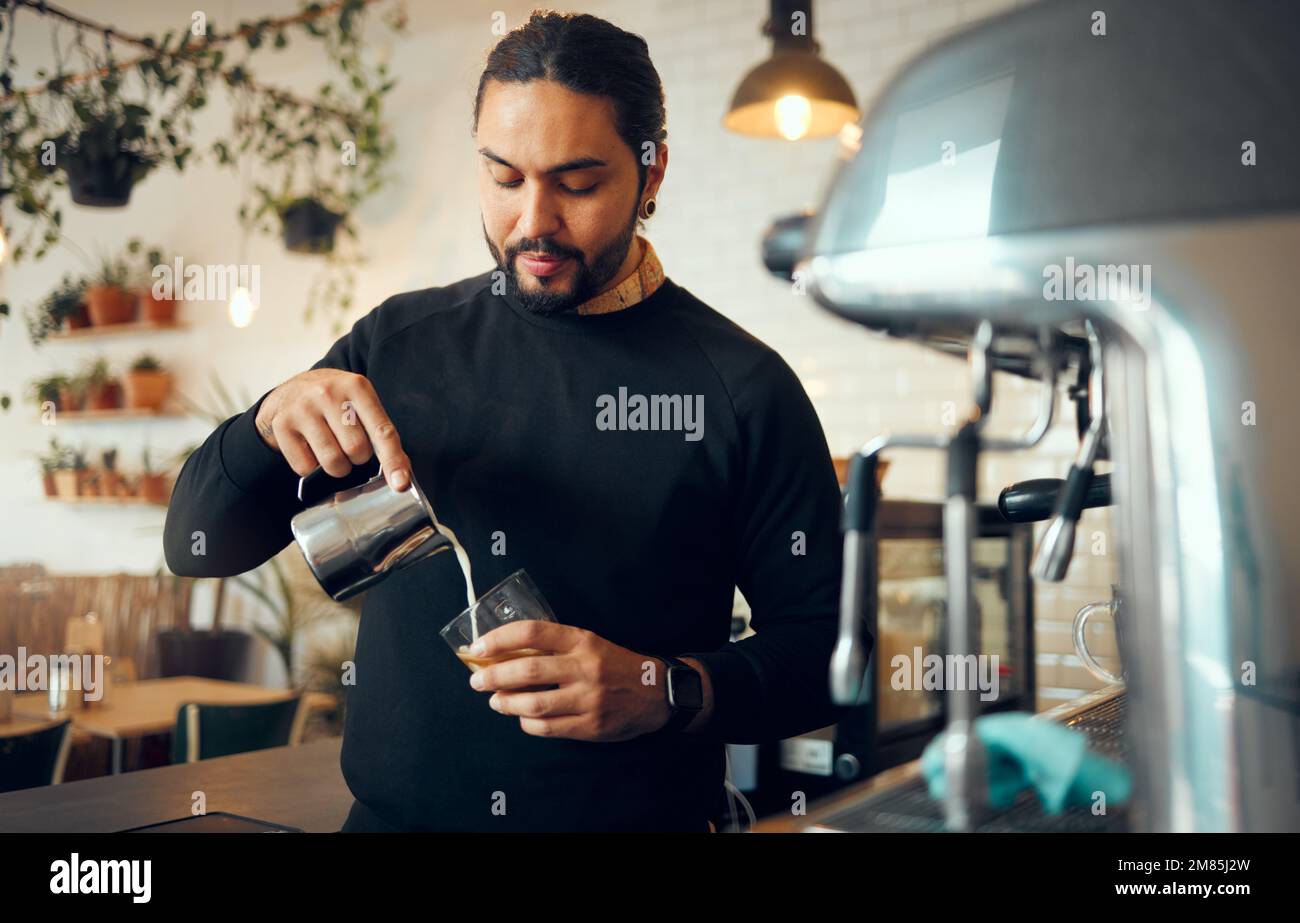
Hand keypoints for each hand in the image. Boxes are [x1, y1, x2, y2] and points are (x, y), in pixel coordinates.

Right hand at [254, 367, 411, 490]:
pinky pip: (305, 468)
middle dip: (358, 457)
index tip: (400, 483)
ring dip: (338, 466)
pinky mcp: (282, 425)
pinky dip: (312, 467)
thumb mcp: (362, 407)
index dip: (393, 460)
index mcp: (357, 387)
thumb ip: (382, 435)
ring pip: (332, 462)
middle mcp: (328, 393)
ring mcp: (302, 408)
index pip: (382, 430)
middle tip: (349, 444)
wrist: (292, 391)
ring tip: (333, 449)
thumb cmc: (336, 404)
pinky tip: (310, 448)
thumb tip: (401, 476)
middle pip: (357, 449)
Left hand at [466, 620, 672, 741]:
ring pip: (534, 704)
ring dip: (506, 703)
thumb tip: (505, 653)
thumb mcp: (589, 643)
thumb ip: (555, 646)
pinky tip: (522, 718)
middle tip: (477, 681)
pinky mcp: (591, 726)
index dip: (500, 639)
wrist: (656, 692)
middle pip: (528, 671)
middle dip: (494, 677)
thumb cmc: (614, 664)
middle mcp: (585, 667)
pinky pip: (547, 728)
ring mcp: (589, 699)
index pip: (533, 633)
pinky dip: (527, 723)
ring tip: (495, 701)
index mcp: (582, 640)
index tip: (478, 647)